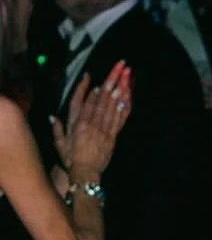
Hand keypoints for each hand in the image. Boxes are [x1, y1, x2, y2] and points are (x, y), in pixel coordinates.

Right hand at [54, 62, 131, 180]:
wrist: (86, 174)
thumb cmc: (71, 159)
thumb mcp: (59, 144)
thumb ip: (58, 129)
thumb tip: (53, 117)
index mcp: (76, 124)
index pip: (82, 101)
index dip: (86, 88)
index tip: (91, 76)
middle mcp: (91, 124)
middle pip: (102, 98)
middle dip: (111, 79)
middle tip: (119, 66)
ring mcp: (104, 129)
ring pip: (113, 104)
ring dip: (121, 87)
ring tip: (126, 73)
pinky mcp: (113, 135)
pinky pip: (121, 117)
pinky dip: (125, 105)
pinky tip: (129, 94)